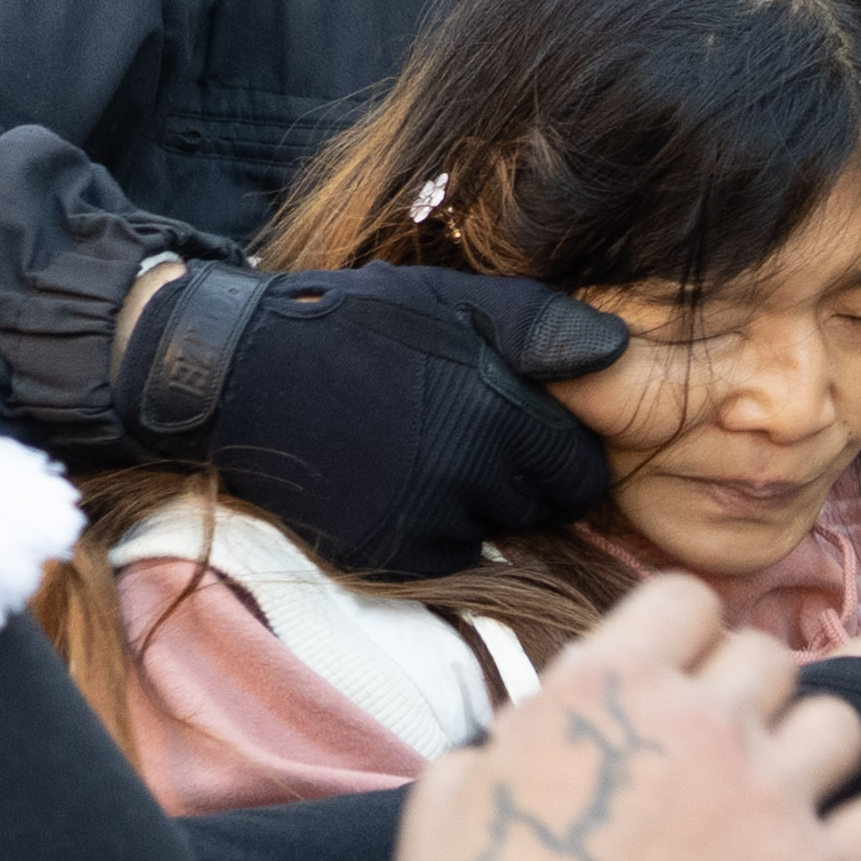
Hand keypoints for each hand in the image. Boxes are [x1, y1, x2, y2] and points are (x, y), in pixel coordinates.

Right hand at [115, 260, 629, 578]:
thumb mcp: (454, 301)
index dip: (561, 445)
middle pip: (545, 505)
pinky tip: (398, 481)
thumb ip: (543, 327)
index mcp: (493, 411)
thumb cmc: (356, 326)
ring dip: (483, 501)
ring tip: (428, 449)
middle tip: (468, 430)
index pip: (581, 468)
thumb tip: (622, 353)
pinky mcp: (389, 559)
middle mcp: (467, 479)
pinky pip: (452, 555)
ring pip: (499, 531)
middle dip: (525, 474)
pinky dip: (439, 528)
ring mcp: (426, 526)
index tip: (524, 419)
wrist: (238, 378)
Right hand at [393, 575, 860, 860]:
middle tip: (720, 745)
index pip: (689, 599)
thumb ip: (521, 729)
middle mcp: (702, 721)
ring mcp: (767, 796)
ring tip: (784, 789)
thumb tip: (541, 723)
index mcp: (614, 683)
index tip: (677, 676)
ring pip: (837, 722)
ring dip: (810, 749)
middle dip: (744, 694)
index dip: (684, 636)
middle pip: (766, 657)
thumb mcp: (462, 780)